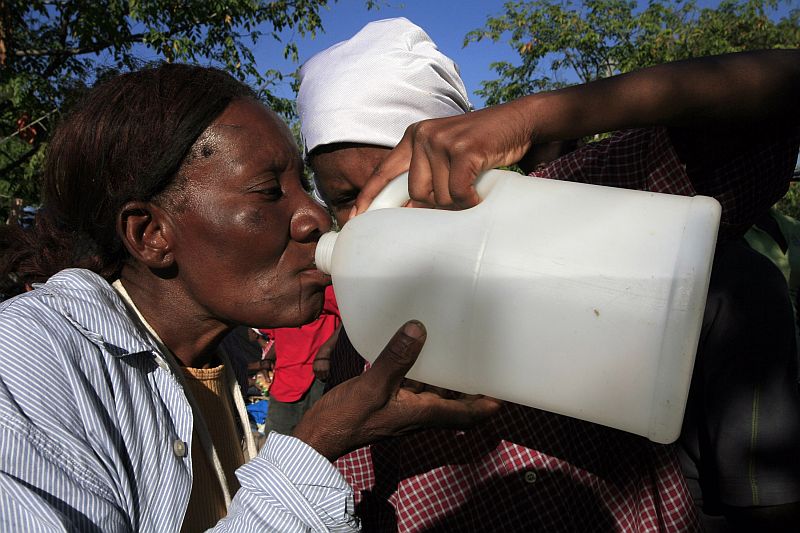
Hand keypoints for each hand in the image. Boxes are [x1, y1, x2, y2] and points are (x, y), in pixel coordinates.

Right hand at [293, 320, 502, 460]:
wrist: (319, 435)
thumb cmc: (347, 417)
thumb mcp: (373, 385)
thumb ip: (396, 358)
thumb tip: (419, 328)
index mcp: (422, 414)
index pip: (465, 415)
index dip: (487, 405)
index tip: (505, 390)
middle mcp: (418, 414)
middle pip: (455, 404)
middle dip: (472, 388)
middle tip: (485, 362)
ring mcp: (403, 409)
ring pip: (436, 394)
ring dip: (449, 379)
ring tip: (460, 352)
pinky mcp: (388, 402)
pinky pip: (414, 387)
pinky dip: (424, 374)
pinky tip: (420, 354)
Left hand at [354, 101, 535, 213]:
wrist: (521, 121)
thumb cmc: (485, 145)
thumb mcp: (448, 153)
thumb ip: (428, 174)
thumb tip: (411, 210)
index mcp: (414, 136)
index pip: (383, 171)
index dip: (369, 197)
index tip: (355, 219)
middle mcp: (423, 135)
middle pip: (417, 193)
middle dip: (439, 203)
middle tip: (461, 194)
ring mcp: (442, 140)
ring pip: (439, 197)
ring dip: (459, 201)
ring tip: (474, 185)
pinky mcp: (463, 149)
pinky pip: (458, 193)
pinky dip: (471, 199)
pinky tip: (480, 192)